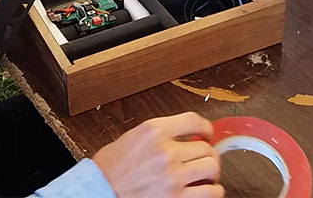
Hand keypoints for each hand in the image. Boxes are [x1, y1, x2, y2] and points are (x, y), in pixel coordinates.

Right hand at [93, 112, 222, 197]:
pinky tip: (205, 189)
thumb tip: (182, 137)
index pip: (193, 121)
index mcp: (153, 131)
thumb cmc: (109, 169)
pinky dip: (213, 190)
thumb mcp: (131, 138)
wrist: (99, 191)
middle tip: (202, 159)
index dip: (205, 127)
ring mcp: (173, 176)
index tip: (207, 133)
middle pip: (205, 147)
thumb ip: (158, 135)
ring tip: (205, 175)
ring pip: (211, 167)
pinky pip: (211, 192)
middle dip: (206, 153)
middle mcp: (165, 152)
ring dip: (211, 171)